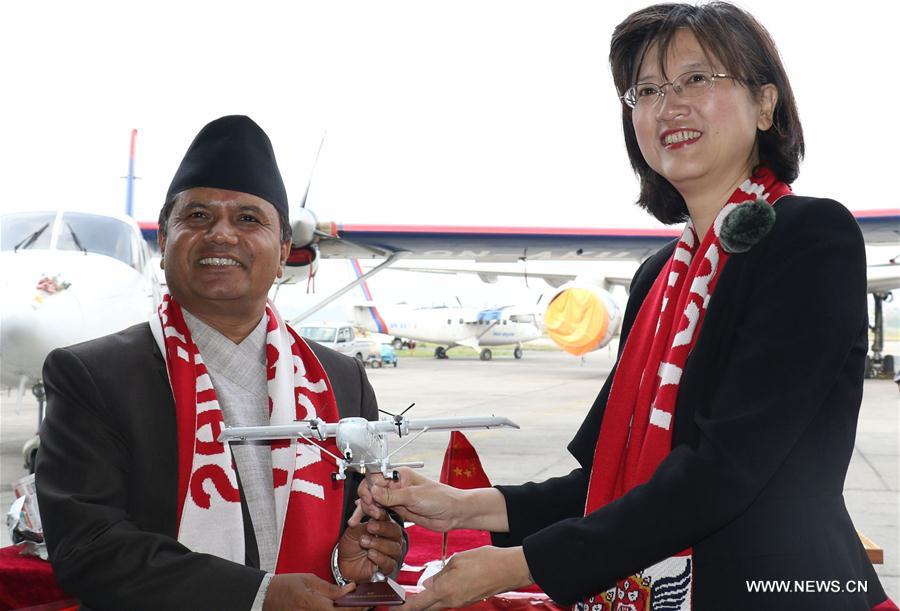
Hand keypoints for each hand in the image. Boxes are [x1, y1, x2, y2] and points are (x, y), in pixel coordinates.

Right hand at [262, 573, 354, 610]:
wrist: (266, 597)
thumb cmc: (285, 587)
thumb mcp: (309, 580)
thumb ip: (330, 588)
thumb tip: (348, 590)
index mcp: (313, 604)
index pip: (341, 610)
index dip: (356, 607)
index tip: (364, 601)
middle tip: (361, 605)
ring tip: (350, 606)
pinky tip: (337, 608)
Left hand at [338, 513, 403, 580]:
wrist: (343, 563)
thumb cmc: (351, 544)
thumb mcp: (354, 530)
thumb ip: (363, 522)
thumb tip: (370, 512)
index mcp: (385, 527)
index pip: (388, 519)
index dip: (382, 516)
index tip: (374, 515)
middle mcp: (391, 540)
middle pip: (395, 532)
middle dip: (383, 529)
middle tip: (369, 527)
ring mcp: (391, 554)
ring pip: (394, 548)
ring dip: (379, 544)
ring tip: (364, 542)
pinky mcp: (387, 568)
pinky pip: (389, 563)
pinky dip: (380, 558)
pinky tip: (370, 553)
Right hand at [353, 468, 460, 531]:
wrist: (453, 513)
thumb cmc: (441, 498)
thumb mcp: (414, 496)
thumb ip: (391, 495)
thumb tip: (372, 490)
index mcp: (399, 475)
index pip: (374, 478)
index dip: (368, 489)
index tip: (369, 500)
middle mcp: (396, 486)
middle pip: (371, 491)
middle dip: (367, 501)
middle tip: (373, 512)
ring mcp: (397, 499)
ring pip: (374, 503)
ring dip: (367, 511)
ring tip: (364, 520)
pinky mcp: (400, 511)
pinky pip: (382, 513)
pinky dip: (374, 517)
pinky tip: (368, 523)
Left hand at [405, 546, 532, 610]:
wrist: (509, 569)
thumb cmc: (485, 561)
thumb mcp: (457, 560)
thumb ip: (440, 573)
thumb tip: (429, 582)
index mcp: (445, 590)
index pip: (418, 604)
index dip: (403, 607)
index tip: (392, 607)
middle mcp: (451, 601)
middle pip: (426, 607)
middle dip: (413, 606)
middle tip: (401, 601)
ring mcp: (460, 602)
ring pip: (437, 604)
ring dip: (427, 599)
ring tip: (420, 589)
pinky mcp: (468, 600)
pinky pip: (448, 600)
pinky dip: (440, 596)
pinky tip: (440, 585)